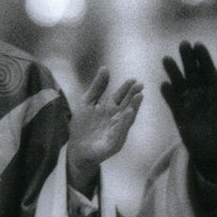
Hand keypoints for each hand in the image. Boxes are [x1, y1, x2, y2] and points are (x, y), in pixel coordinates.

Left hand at [66, 67, 143, 196]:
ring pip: (126, 120)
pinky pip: (119, 134)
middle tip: (140, 86)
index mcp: (110, 109)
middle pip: (126, 106)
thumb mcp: (87, 102)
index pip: (120, 96)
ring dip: (132, 109)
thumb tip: (105, 67)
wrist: (77, 149)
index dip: (126, 88)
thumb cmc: (83, 126)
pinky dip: (123, 125)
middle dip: (133, 96)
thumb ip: (97, 87)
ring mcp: (116, 132)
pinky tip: (127, 115)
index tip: (133, 80)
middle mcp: (116, 119)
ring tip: (138, 98)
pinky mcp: (113, 145)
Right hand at [160, 41, 216, 182]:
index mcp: (216, 90)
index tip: (198, 44)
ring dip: (173, 72)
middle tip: (183, 44)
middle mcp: (201, 93)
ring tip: (167, 59)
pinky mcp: (179, 115)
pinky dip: (168, 94)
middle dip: (188, 59)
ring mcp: (189, 103)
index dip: (203, 58)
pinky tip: (164, 85)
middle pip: (193, 72)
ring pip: (180, 84)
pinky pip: (173, 102)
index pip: (209, 70)